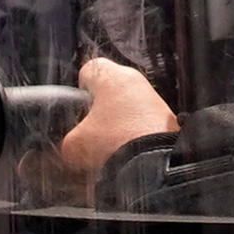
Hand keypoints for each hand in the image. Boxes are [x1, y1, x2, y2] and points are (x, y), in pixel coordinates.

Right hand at [59, 57, 178, 190]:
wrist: (157, 164)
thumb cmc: (120, 143)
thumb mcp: (75, 145)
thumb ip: (66, 141)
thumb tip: (67, 148)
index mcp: (112, 77)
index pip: (89, 69)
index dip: (79, 88)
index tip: (78, 104)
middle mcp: (136, 82)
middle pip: (109, 90)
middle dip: (98, 111)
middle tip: (90, 131)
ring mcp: (154, 100)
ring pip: (128, 107)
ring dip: (117, 124)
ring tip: (108, 146)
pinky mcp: (167, 119)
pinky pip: (143, 122)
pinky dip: (134, 135)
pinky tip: (126, 152)